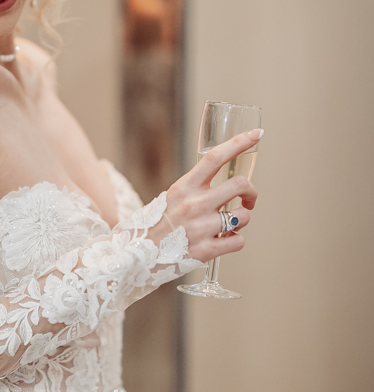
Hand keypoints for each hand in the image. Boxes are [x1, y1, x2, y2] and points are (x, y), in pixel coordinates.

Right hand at [165, 129, 260, 262]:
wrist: (135, 256)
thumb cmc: (154, 226)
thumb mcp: (170, 199)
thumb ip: (194, 190)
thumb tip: (223, 186)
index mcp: (184, 187)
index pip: (215, 158)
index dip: (239, 143)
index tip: (256, 135)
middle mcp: (194, 204)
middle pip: (239, 184)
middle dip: (251, 192)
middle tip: (248, 200)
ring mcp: (201, 228)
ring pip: (243, 216)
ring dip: (241, 220)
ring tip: (228, 226)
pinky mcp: (205, 251)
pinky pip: (238, 241)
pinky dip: (235, 241)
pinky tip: (223, 241)